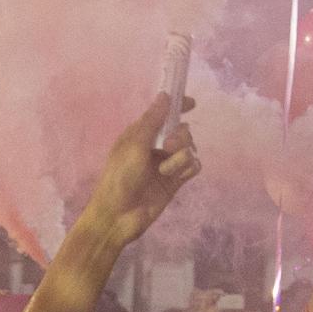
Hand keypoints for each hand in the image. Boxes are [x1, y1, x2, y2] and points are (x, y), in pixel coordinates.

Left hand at [80, 95, 201, 248]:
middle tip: (165, 148)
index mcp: (142, 134)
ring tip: (165, 170)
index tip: (192, 103)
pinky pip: (193, 165)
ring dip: (180, 157)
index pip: (164, 114)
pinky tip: (175, 176)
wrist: (119, 215)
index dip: (179, 106)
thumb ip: (152, 120)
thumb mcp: (134, 144)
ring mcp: (167, 163)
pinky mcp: (176, 180)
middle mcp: (156, 146)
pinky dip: (188, 168)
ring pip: (189, 148)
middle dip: (179, 137)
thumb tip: (165, 95)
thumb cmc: (119, 177)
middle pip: (182, 130)